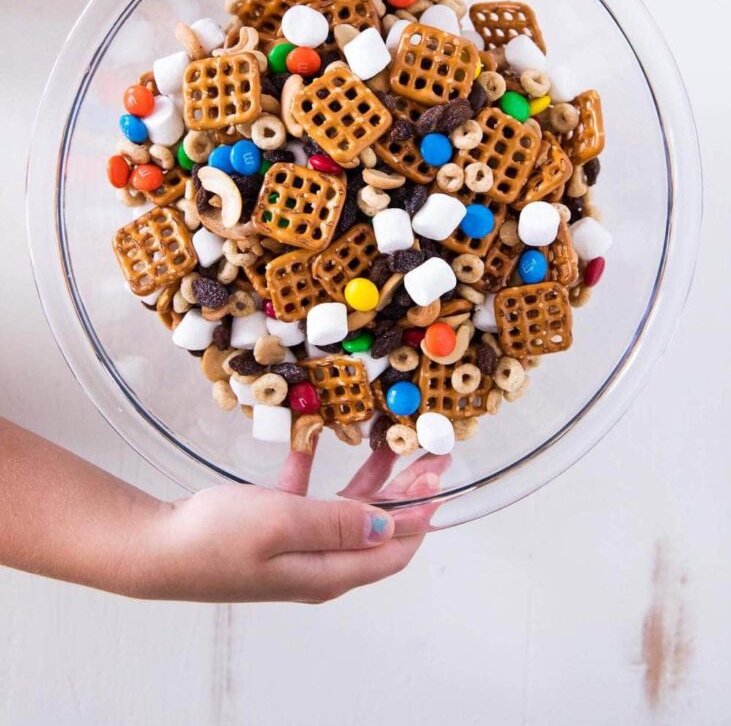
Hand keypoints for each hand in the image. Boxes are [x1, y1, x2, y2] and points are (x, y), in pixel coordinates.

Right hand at [139, 449, 447, 603]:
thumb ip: (338, 522)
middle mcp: (317, 564)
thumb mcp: (282, 523)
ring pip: (346, 509)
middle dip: (406, 491)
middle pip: (376, 527)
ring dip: (369, 476)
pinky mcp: (271, 528)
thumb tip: (391, 524)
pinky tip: (314, 439)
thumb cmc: (215, 540)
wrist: (155, 548)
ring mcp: (295, 546)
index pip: (392, 550)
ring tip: (388, 440)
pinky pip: (307, 497)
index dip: (421, 515)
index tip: (438, 477)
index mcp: (327, 571)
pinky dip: (316, 469)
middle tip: (427, 453)